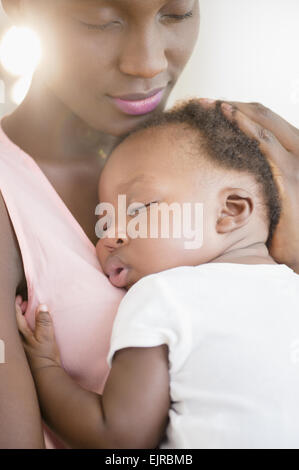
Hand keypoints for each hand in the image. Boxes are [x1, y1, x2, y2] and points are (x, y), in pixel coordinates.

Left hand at [16, 300, 61, 372]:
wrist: (45, 373)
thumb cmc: (45, 355)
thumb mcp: (46, 336)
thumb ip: (44, 321)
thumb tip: (42, 306)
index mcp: (21, 334)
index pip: (15, 315)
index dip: (16, 305)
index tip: (20, 297)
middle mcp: (18, 339)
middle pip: (13, 320)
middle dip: (18, 310)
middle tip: (24, 302)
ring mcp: (21, 345)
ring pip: (17, 327)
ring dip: (21, 318)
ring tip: (28, 312)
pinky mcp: (25, 349)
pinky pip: (22, 333)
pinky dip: (24, 326)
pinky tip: (31, 327)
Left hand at [200, 99, 298, 272]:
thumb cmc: (286, 224)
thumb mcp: (274, 192)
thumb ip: (261, 174)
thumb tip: (235, 167)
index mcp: (294, 151)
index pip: (266, 119)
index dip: (239, 109)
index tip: (213, 107)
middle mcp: (298, 150)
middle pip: (263, 114)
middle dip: (231, 104)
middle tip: (204, 103)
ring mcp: (296, 162)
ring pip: (265, 124)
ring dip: (235, 112)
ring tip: (210, 106)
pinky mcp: (289, 177)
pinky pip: (267, 146)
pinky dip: (248, 129)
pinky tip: (231, 119)